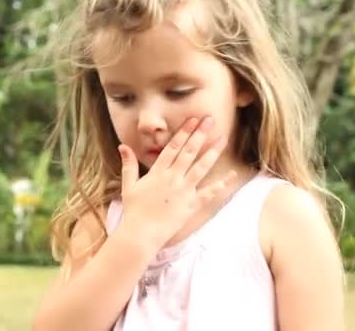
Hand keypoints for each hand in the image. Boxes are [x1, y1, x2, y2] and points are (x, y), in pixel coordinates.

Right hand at [117, 116, 235, 251]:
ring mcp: (183, 191)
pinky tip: (232, 175)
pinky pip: (209, 193)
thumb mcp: (128, 185)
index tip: (192, 120)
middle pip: (189, 152)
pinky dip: (221, 184)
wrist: (141, 233)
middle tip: (210, 120)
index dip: (183, 132)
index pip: (172, 147)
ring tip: (223, 138)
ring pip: (201, 168)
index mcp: (157, 172)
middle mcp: (172, 178)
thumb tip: (123, 146)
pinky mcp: (191, 205)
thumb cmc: (134, 210)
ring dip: (212, 152)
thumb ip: (129, 164)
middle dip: (200, 134)